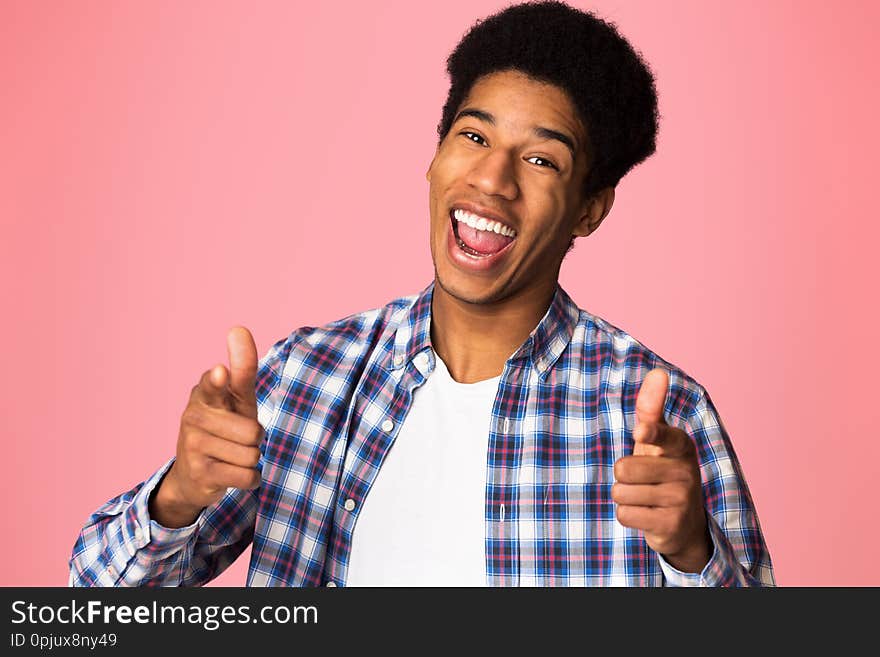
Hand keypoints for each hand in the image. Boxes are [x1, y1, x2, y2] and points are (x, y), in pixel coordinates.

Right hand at [149, 327, 263, 527]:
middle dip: (255, 439)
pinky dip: (250, 479)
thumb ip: (243, 368)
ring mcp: (193, 445)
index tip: (220, 372)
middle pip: (253, 431)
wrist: (193, 475)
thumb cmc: (225, 426)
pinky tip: (232, 473)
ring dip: (251, 460)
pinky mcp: (199, 473)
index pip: (214, 384)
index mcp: (205, 393)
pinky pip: (246, 477)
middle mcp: (193, 416)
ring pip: (251, 455)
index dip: (218, 380)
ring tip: (232, 456)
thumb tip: (238, 328)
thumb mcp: (237, 398)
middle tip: (238, 439)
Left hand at [612, 369, 710, 572]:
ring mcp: (681, 500)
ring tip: (644, 497)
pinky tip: (646, 514)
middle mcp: (686, 471)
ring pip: (621, 492)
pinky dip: (628, 515)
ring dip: (624, 496)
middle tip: (641, 480)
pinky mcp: (671, 525)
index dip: (650, 434)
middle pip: (624, 468)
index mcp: (682, 445)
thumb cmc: (663, 470)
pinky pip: (625, 514)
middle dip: (622, 476)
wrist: (684, 523)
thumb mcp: (658, 439)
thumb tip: (658, 371)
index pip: (663, 436)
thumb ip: (652, 408)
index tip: (641, 432)